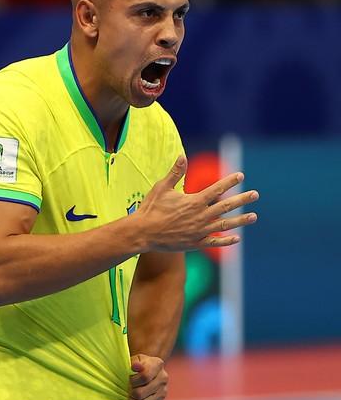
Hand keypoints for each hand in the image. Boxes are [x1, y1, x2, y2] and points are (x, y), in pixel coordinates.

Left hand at [129, 354, 167, 399]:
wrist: (144, 371)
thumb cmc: (135, 365)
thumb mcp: (133, 359)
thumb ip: (134, 362)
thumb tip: (136, 366)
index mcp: (157, 364)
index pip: (145, 377)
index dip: (132, 380)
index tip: (128, 379)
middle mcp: (163, 379)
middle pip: (140, 393)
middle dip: (130, 392)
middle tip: (127, 389)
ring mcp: (163, 393)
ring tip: (129, 397)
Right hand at [136, 156, 258, 251]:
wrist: (143, 233)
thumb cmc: (151, 209)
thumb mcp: (161, 188)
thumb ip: (175, 173)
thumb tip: (182, 156)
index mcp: (194, 201)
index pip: (216, 189)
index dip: (229, 182)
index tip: (240, 175)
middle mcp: (200, 216)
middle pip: (226, 206)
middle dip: (242, 199)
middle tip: (255, 194)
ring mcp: (199, 231)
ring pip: (225, 225)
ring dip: (241, 220)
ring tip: (254, 216)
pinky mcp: (195, 243)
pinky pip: (215, 242)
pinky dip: (226, 241)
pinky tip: (236, 238)